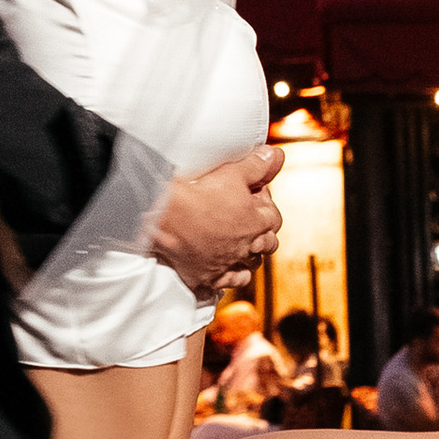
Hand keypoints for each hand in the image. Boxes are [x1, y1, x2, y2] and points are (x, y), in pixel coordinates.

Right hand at [151, 146, 281, 296]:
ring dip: (250, 255)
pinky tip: (226, 268)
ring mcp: (227, 263)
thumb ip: (256, 166)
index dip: (265, 205)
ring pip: (251, 265)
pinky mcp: (208, 276)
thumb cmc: (197, 194)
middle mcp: (246, 246)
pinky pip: (229, 282)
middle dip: (262, 232)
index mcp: (256, 222)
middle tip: (248, 218)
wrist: (163, 216)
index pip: (274, 217)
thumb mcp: (231, 172)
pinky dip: (231, 276)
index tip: (253, 195)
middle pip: (268, 244)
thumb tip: (275, 156)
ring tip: (241, 244)